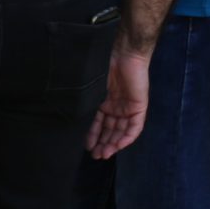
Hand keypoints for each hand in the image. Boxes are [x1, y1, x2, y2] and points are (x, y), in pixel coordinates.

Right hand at [87, 40, 150, 158]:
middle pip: (109, 130)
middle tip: (95, 156)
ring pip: (121, 131)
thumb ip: (86, 100)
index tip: (86, 147)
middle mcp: (116, 106)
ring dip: (113, 144)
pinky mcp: (139, 107)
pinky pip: (134, 127)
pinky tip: (118, 146)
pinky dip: (127, 137)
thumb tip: (70, 114)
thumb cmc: (103, 63)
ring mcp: (127, 107)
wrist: (123, 53)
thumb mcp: (91, 86)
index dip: (93, 135)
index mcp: (103, 101)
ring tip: (104, 154)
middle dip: (102, 143)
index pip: (98, 123)